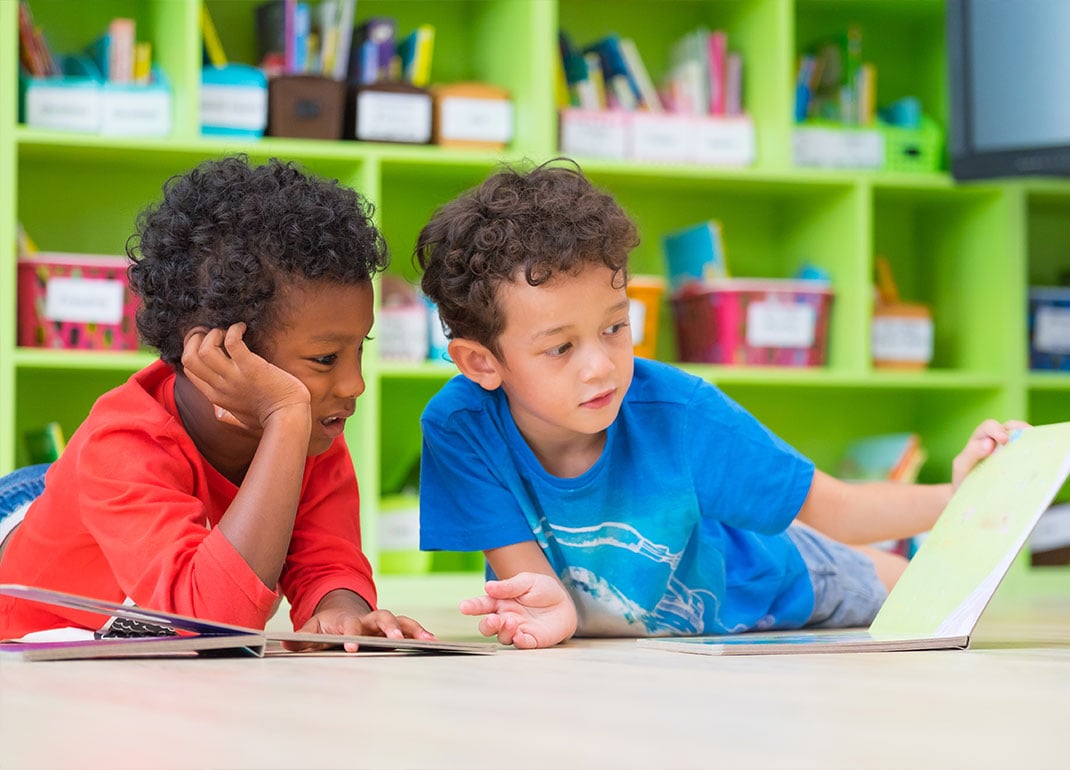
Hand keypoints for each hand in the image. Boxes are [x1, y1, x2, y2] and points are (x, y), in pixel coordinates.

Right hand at [181, 323, 310, 430]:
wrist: (288, 417)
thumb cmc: (269, 416)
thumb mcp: (240, 417)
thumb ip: (227, 414)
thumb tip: (217, 412)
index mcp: (215, 396)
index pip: (189, 370)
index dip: (192, 351)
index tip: (207, 341)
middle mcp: (220, 386)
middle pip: (188, 358)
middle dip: (196, 339)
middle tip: (213, 332)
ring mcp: (234, 377)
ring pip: (204, 350)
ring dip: (214, 334)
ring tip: (228, 331)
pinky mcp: (251, 367)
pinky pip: (232, 343)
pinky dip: (234, 330)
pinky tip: (243, 328)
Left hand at [288, 606, 436, 652]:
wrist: (340, 611)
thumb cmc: (326, 626)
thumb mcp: (311, 630)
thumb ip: (302, 637)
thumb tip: (285, 641)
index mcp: (348, 620)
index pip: (350, 627)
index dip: (351, 636)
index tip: (352, 648)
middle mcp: (368, 619)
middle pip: (382, 617)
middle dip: (390, 628)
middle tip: (396, 640)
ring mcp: (383, 624)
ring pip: (401, 621)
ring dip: (414, 630)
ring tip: (429, 640)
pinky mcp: (393, 630)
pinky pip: (411, 629)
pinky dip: (422, 634)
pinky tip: (435, 643)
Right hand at [459, 572, 576, 648]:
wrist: (565, 603)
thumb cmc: (543, 590)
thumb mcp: (527, 581)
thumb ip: (509, 586)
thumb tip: (488, 587)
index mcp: (501, 601)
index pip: (483, 604)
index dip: (472, 606)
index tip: (464, 607)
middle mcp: (505, 617)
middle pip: (488, 626)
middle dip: (487, 624)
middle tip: (492, 619)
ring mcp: (517, 630)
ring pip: (502, 637)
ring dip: (504, 631)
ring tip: (511, 621)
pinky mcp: (532, 640)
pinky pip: (523, 644)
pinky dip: (519, 641)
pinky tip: (520, 635)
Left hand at [951, 418, 1031, 489]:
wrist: (968, 496)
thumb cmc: (964, 478)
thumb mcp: (962, 467)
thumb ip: (971, 454)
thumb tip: (989, 443)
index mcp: (980, 438)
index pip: (989, 426)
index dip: (997, 430)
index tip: (1003, 440)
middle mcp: (996, 441)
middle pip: (1010, 427)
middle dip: (1020, 429)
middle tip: (1028, 438)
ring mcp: (1009, 451)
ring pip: (1023, 438)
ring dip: (1030, 440)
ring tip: (1038, 447)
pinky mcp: (1019, 462)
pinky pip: (1029, 453)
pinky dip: (1034, 453)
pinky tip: (1038, 461)